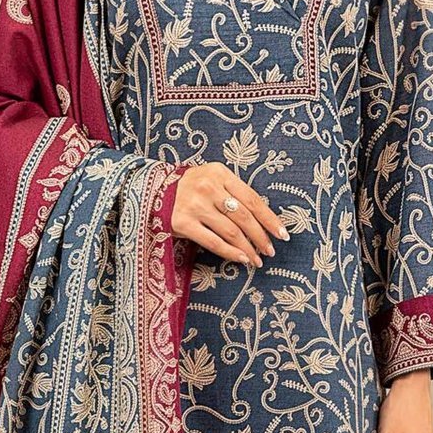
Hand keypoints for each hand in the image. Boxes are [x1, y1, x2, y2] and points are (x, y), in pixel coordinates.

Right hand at [167, 162, 286, 265]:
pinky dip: (230, 253)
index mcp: (220, 173)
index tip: (282, 234)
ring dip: (248, 248)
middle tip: (270, 250)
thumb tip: (263, 220)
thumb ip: (233, 193)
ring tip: (257, 259)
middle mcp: (208, 187)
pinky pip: (213, 242)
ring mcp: (194, 205)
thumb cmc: (190, 188)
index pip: (252, 199)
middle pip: (244, 217)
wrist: (151, 190)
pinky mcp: (182, 223)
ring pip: (231, 232)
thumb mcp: (212, 180)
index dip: (269, 219)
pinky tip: (241, 259)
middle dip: (261, 237)